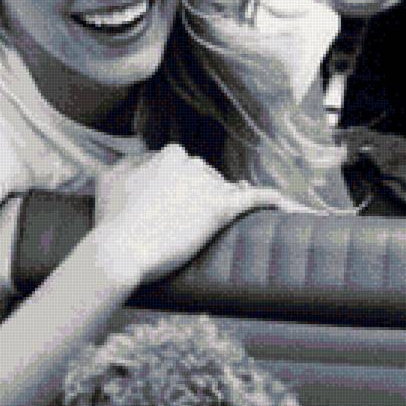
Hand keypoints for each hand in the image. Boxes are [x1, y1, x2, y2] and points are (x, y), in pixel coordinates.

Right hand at [92, 144, 307, 290]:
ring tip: (196, 232)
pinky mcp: (221, 209)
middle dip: (199, 200)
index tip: (172, 209)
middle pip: (208, 179)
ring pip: (225, 192)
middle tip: (177, 228)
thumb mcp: (110, 179)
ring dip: (218, 209)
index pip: (186, 168)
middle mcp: (193, 163)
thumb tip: (145, 158)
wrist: (120, 250)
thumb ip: (133, 163)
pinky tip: (295, 207)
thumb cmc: (110, 220)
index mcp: (170, 155)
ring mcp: (209, 185)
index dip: (181, 191)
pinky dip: (276, 202)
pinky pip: (255, 199)